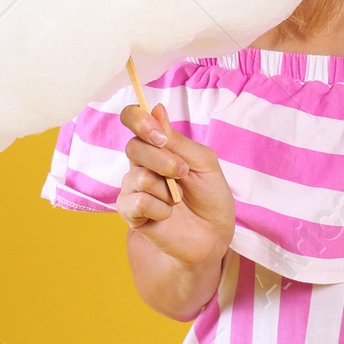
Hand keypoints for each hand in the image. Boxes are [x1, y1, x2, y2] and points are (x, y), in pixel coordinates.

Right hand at [118, 102, 234, 268]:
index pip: (133, 118)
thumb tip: (156, 109)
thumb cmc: (210, 194)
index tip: (159, 135)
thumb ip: (177, 140)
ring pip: (137, 177)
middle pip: (133, 147)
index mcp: (158, 145)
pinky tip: (168, 214)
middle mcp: (141, 163)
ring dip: (166, 189)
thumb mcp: (203, 161)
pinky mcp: (130, 213)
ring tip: (178, 199)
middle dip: (162, 160)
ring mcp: (133, 187)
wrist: (213, 234)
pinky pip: (138, 202)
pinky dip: (160, 209)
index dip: (138, 119)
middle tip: (182, 172)